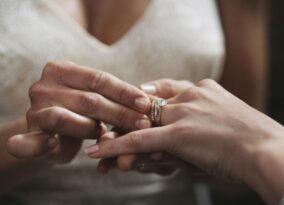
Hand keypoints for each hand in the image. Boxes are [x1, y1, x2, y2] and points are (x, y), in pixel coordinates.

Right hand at [7, 61, 151, 163]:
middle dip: (120, 113)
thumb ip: (116, 99)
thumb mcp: (98, 101)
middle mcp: (45, 84)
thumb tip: (153, 101)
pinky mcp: (28, 132)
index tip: (148, 104)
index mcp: (63, 70)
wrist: (51, 136)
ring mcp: (34, 108)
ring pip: (68, 118)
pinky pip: (31, 141)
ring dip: (97, 130)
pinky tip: (60, 144)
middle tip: (145, 124)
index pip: (100, 79)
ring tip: (122, 139)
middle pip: (89, 99)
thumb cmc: (82, 115)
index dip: (125, 92)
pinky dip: (45, 143)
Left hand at [85, 79, 279, 180]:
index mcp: (205, 88)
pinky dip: (118, 146)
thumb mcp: (232, 122)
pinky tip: (99, 152)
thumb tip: (198, 129)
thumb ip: (211, 119)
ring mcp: (184, 113)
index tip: (133, 103)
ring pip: (142, 123)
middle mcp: (191, 95)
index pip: (166, 89)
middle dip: (127, 119)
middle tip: (107, 128)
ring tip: (99, 147)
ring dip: (119, 136)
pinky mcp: (179, 134)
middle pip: (149, 105)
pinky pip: (140, 140)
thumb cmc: (257, 142)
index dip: (147, 97)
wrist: (270, 151)